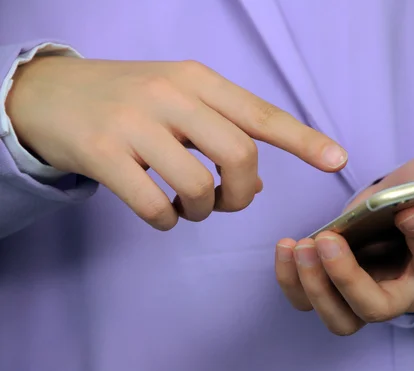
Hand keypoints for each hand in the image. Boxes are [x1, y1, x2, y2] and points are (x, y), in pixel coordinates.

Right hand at [7, 57, 346, 229]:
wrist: (50, 94)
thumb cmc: (129, 100)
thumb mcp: (179, 102)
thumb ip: (221, 136)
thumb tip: (255, 188)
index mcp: (198, 79)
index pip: (261, 114)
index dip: (303, 140)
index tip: (337, 161)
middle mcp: (171, 94)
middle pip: (239, 155)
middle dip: (242, 193)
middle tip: (225, 201)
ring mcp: (135, 123)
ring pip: (197, 186)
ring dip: (200, 211)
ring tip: (186, 207)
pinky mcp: (103, 153)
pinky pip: (153, 207)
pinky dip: (165, 222)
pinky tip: (159, 213)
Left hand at [274, 154, 413, 335]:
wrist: (400, 203)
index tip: (407, 211)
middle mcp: (404, 291)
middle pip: (375, 308)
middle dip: (347, 279)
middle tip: (328, 240)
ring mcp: (366, 294)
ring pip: (339, 318)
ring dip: (314, 286)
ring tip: (301, 245)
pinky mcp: (335, 288)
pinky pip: (309, 300)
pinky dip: (292, 280)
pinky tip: (287, 246)